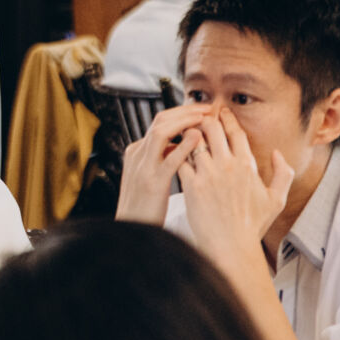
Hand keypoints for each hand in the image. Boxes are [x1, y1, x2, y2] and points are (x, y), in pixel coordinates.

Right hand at [116, 103, 209, 224]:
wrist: (130, 232)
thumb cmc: (144, 208)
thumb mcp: (150, 177)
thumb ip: (164, 159)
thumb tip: (183, 144)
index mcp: (137, 152)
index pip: (160, 122)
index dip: (183, 113)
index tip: (202, 111)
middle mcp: (138, 154)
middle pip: (161, 121)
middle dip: (186, 111)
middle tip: (208, 107)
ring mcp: (143, 167)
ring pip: (162, 132)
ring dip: (185, 120)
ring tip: (205, 116)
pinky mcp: (152, 182)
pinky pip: (169, 158)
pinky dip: (184, 145)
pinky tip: (198, 138)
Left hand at [178, 110, 292, 268]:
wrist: (231, 247)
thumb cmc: (252, 226)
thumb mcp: (276, 200)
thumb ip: (282, 174)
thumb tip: (278, 154)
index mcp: (247, 166)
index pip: (235, 132)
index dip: (227, 118)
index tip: (220, 112)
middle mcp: (227, 166)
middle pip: (212, 128)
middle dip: (205, 119)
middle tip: (199, 117)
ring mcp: (208, 175)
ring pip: (194, 141)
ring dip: (190, 134)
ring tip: (185, 131)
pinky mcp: (191, 185)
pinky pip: (181, 160)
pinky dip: (178, 153)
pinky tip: (175, 151)